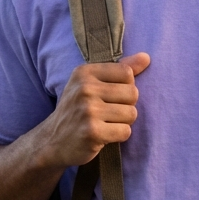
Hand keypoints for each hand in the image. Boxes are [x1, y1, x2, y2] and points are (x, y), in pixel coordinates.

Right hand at [41, 52, 149, 168]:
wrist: (51, 141)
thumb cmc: (77, 110)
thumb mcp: (90, 84)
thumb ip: (119, 70)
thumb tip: (146, 57)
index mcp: (84, 73)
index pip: (127, 73)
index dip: (126, 87)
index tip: (110, 96)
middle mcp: (85, 89)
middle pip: (132, 93)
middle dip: (126, 106)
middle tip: (108, 113)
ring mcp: (88, 111)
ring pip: (131, 114)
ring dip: (123, 122)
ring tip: (106, 124)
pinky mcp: (92, 132)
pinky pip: (125, 131)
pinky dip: (119, 136)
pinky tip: (104, 135)